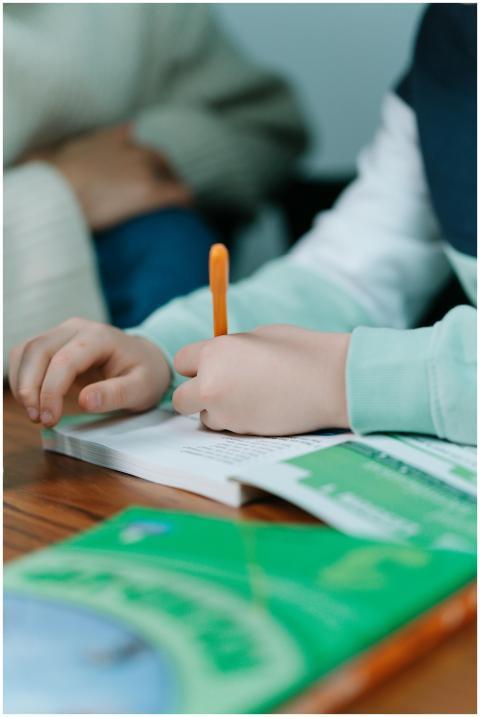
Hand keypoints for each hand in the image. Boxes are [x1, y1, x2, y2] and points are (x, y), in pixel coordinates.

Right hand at [9, 318, 170, 426]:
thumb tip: (84, 402)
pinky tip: (33, 401)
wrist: (145, 360)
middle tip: (38, 419)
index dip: (51, 390)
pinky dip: (22, 378)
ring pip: (26, 351)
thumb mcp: (142, 388)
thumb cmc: (145, 374)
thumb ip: (116, 394)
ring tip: (35, 413)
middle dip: (30, 387)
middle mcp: (77, 328)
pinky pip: (26, 355)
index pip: (64, 360)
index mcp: (100, 336)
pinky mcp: (53, 343)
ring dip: (22, 383)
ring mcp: (62, 333)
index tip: (50, 419)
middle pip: (38, 349)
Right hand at [22, 125, 191, 230]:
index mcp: (117, 139)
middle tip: (162, 200)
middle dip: (164, 179)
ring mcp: (144, 169)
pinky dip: (186, 203)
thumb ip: (97, 140)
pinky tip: (186, 215)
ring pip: (173, 178)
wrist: (55, 193)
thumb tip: (125, 129)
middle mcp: (135, 149)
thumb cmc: (55, 179)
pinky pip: (181, 195)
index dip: (149, 168)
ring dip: (174, 192)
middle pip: (163, 163)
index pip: (144, 149)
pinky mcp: (150, 191)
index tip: (150, 181)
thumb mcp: (71, 149)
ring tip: (173, 211)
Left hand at [172, 324, 350, 435]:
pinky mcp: (240, 431)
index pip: (182, 361)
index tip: (211, 366)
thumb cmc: (299, 351)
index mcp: (214, 351)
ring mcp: (224, 411)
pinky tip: (260, 410)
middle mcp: (210, 382)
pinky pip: (226, 429)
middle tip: (221, 390)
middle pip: (181, 398)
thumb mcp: (257, 337)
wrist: (328, 381)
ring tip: (250, 399)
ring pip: (204, 417)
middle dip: (196, 396)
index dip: (196, 365)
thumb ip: (231, 350)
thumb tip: (219, 359)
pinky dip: (236, 423)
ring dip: (218, 411)